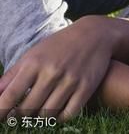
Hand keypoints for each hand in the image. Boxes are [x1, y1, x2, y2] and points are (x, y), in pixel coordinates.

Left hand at [0, 16, 115, 121]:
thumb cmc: (59, 45)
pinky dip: (59, 118)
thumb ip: (12, 76)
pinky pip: (68, 114)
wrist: (94, 34)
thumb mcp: (33, 55)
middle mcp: (52, 72)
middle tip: (20, 114)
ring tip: (38, 111)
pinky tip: (56, 112)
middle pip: (27, 109)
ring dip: (40, 117)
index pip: (10, 96)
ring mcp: (70, 81)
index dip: (0, 112)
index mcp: (34, 63)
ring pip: (47, 113)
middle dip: (20, 116)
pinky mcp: (86, 87)